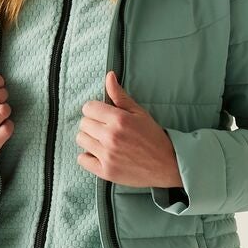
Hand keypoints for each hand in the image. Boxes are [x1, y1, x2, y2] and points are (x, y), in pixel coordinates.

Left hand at [76, 71, 181, 188]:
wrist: (166, 165)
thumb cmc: (153, 137)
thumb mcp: (139, 113)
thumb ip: (120, 96)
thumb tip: (109, 76)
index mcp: (119, 119)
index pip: (88, 108)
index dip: (95, 110)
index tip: (102, 115)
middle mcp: (111, 137)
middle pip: (83, 124)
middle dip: (92, 124)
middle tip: (105, 129)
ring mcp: (107, 155)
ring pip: (81, 140)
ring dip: (89, 139)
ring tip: (103, 142)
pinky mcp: (105, 171)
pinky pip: (82, 160)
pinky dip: (88, 157)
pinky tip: (99, 155)